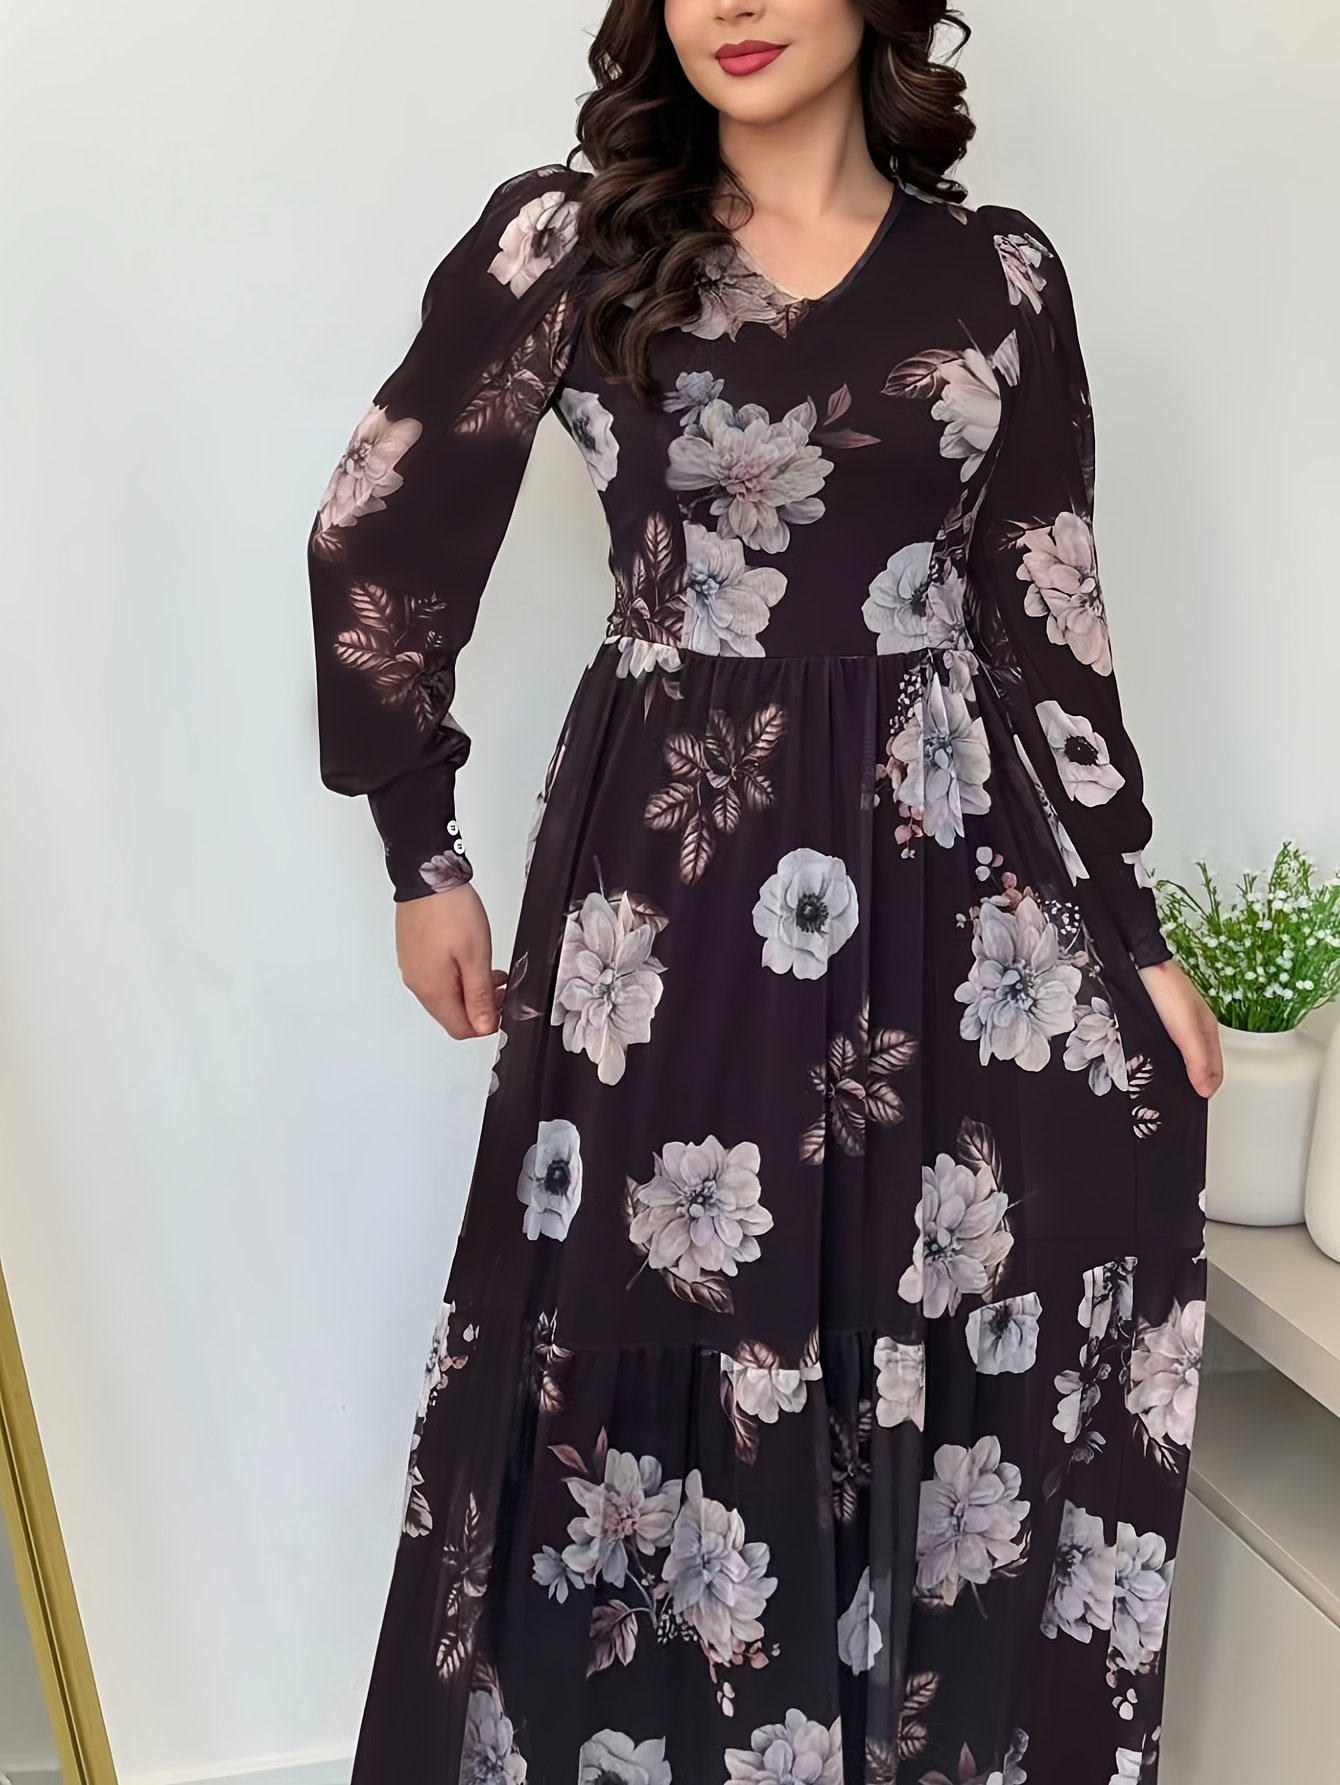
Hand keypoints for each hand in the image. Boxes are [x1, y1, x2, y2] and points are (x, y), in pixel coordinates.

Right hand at [394, 883, 506, 1038]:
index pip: (460, 1029)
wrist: (426, 877)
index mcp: (433, 990)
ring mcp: (413, 969)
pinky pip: (436, 979)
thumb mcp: (476, 956)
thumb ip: (479, 995)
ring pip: (444, 996)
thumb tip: (483, 1026)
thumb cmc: (449, 911)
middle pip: (451, 1015)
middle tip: (501, 988)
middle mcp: (418, 984)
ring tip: (489, 972)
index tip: (503, 1007)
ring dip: (469, 991)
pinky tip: (469, 960)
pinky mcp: (413, 955)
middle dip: (480, 1008)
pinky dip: (456, 977)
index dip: (486, 1024)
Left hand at [1138, 958, 1222, 1098]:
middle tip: (1177, 1100)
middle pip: (1201, 1064)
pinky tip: (1150, 1062)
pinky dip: (1162, 1057)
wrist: (1140, 961)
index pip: (1216, 1071)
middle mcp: (1195, 1028)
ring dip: (1176, 1070)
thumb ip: (1198, 1060)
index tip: (1190, 1106)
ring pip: (1183, 1055)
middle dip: (1193, 1082)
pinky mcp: (1160, 1018)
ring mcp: (1178, 1023)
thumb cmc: (1167, 990)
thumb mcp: (1186, 1030)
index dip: (1206, 1089)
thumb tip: (1206, 1091)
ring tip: (1163, 1086)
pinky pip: (1166, 1045)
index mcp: (1208, 1031)